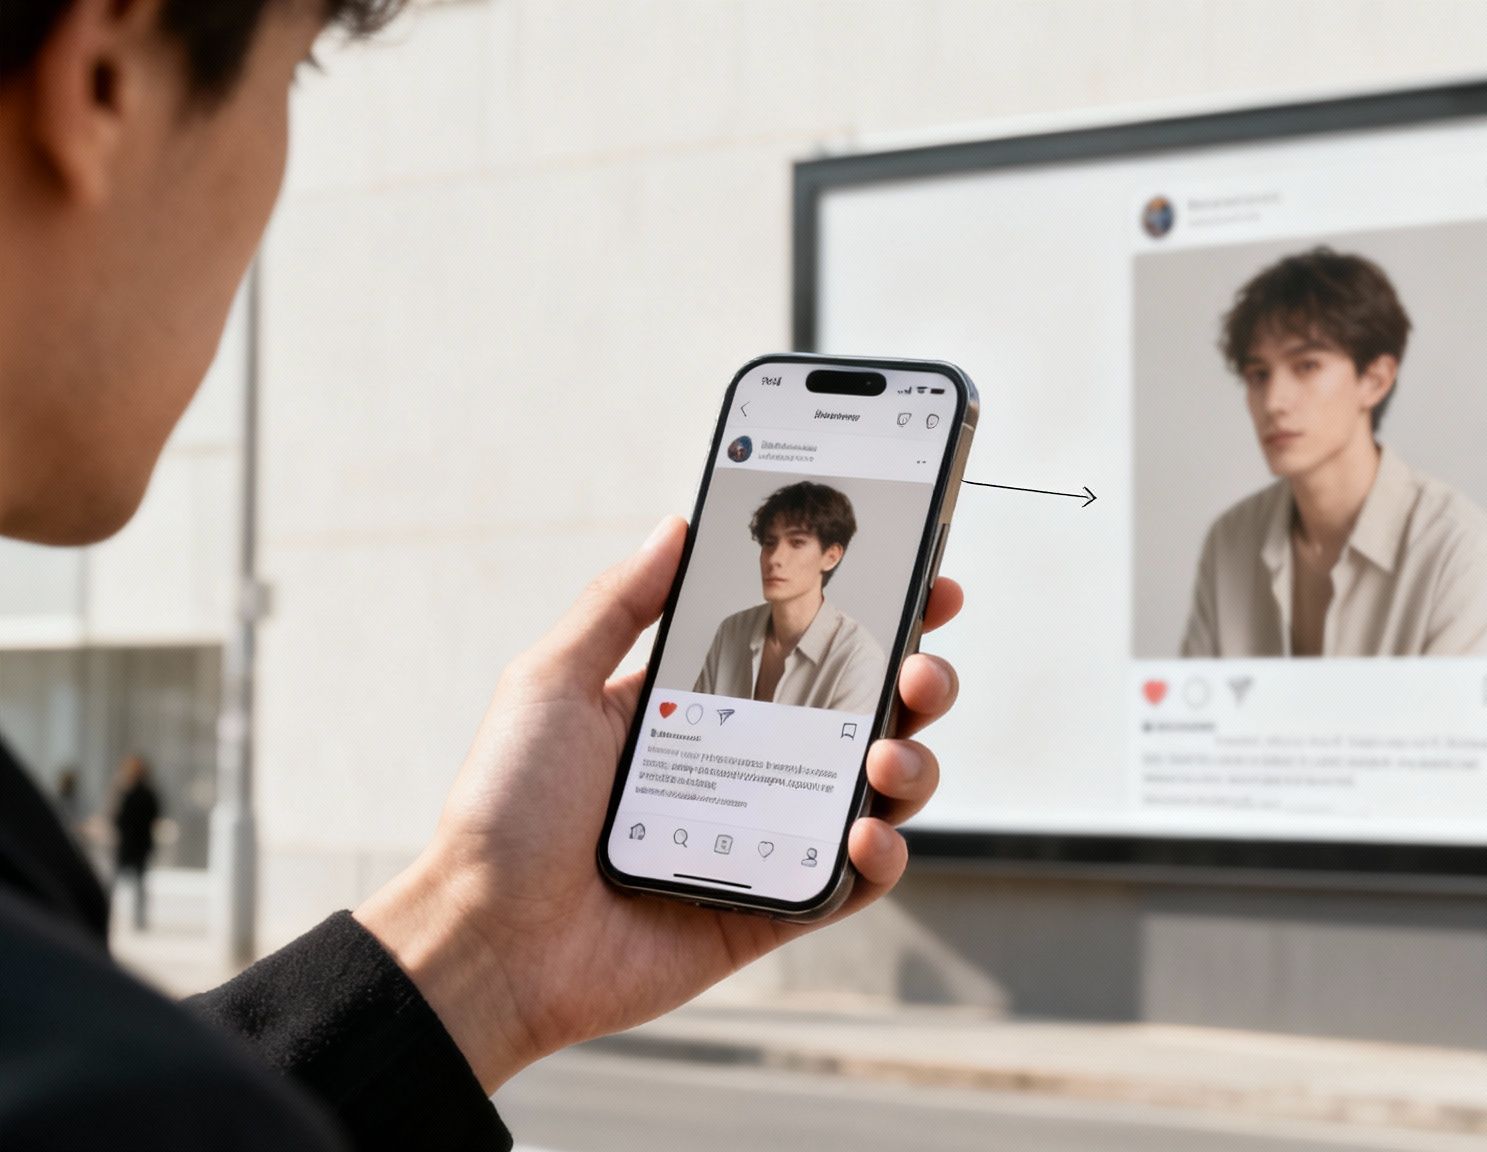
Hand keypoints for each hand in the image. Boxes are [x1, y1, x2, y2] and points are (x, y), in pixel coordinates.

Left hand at [356, 516, 961, 1091]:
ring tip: (886, 758)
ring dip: (911, 764)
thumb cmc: (505, 812)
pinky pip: (855, 882)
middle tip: (922, 669)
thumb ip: (619, 603)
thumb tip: (676, 525)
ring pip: (879, 792)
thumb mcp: (552, 682)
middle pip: (866, 714)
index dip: (873, 615)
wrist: (487, 940)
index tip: (923, 582)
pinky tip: (865, 837)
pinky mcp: (773, 908)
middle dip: (919, 682)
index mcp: (702, 707)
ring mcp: (767, 837)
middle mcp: (747, 766)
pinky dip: (880, 857)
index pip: (805, 648)